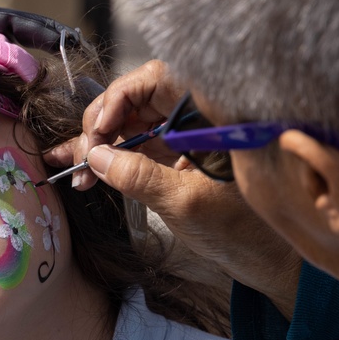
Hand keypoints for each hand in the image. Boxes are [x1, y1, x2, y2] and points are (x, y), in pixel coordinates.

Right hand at [47, 60, 301, 317]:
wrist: (266, 259)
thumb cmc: (240, 231)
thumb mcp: (185, 203)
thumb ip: (139, 176)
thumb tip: (94, 156)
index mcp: (211, 113)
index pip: (156, 79)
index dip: (119, 99)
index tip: (97, 132)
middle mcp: (197, 114)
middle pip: (136, 100)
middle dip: (102, 126)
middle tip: (80, 159)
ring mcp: (185, 134)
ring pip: (131, 123)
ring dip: (99, 145)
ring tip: (73, 172)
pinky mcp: (176, 154)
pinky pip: (137, 145)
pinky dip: (110, 157)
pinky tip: (82, 171)